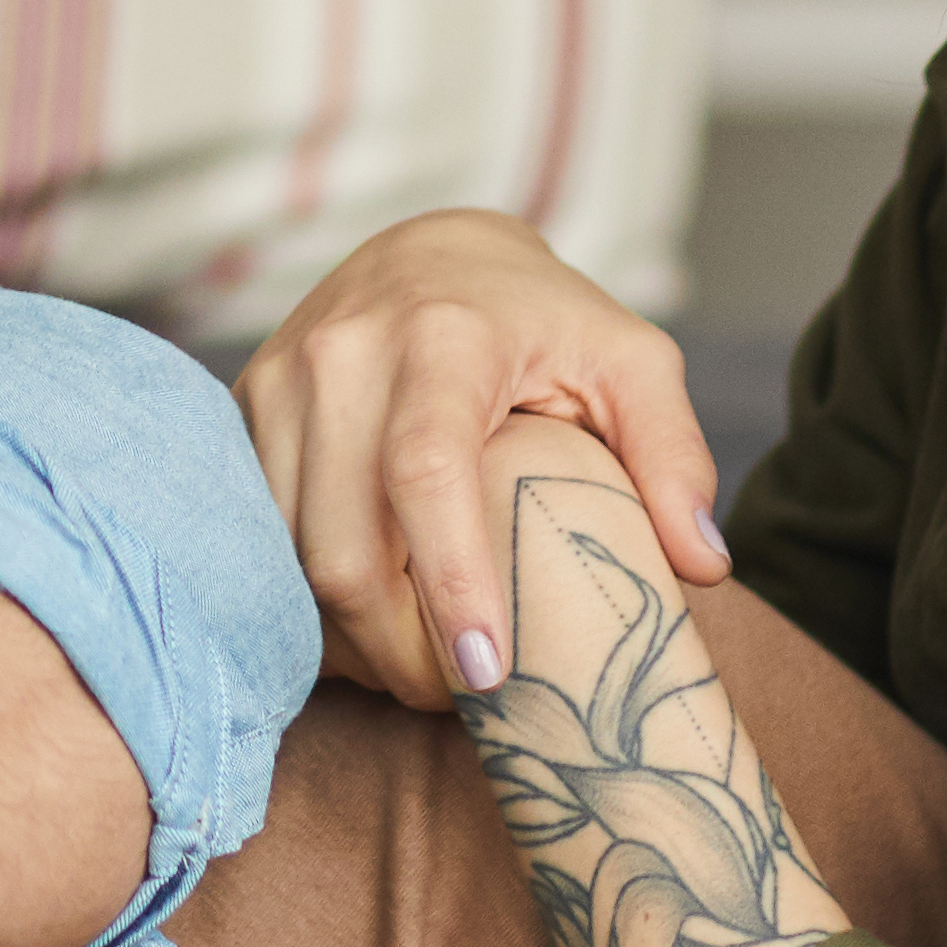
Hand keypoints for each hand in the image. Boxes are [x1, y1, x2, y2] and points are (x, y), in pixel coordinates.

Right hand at [243, 210, 733, 711]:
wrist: (427, 249)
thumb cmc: (541, 318)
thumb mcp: (630, 360)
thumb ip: (673, 454)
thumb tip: (701, 568)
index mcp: (443, 337)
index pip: (423, 471)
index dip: (451, 581)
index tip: (487, 673)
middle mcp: (343, 353)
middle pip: (341, 541)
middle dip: (396, 647)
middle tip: (461, 697)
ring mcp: (280, 381)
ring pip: (290, 555)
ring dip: (351, 637)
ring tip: (416, 667)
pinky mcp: (246, 410)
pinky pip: (261, 537)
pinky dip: (308, 602)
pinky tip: (364, 628)